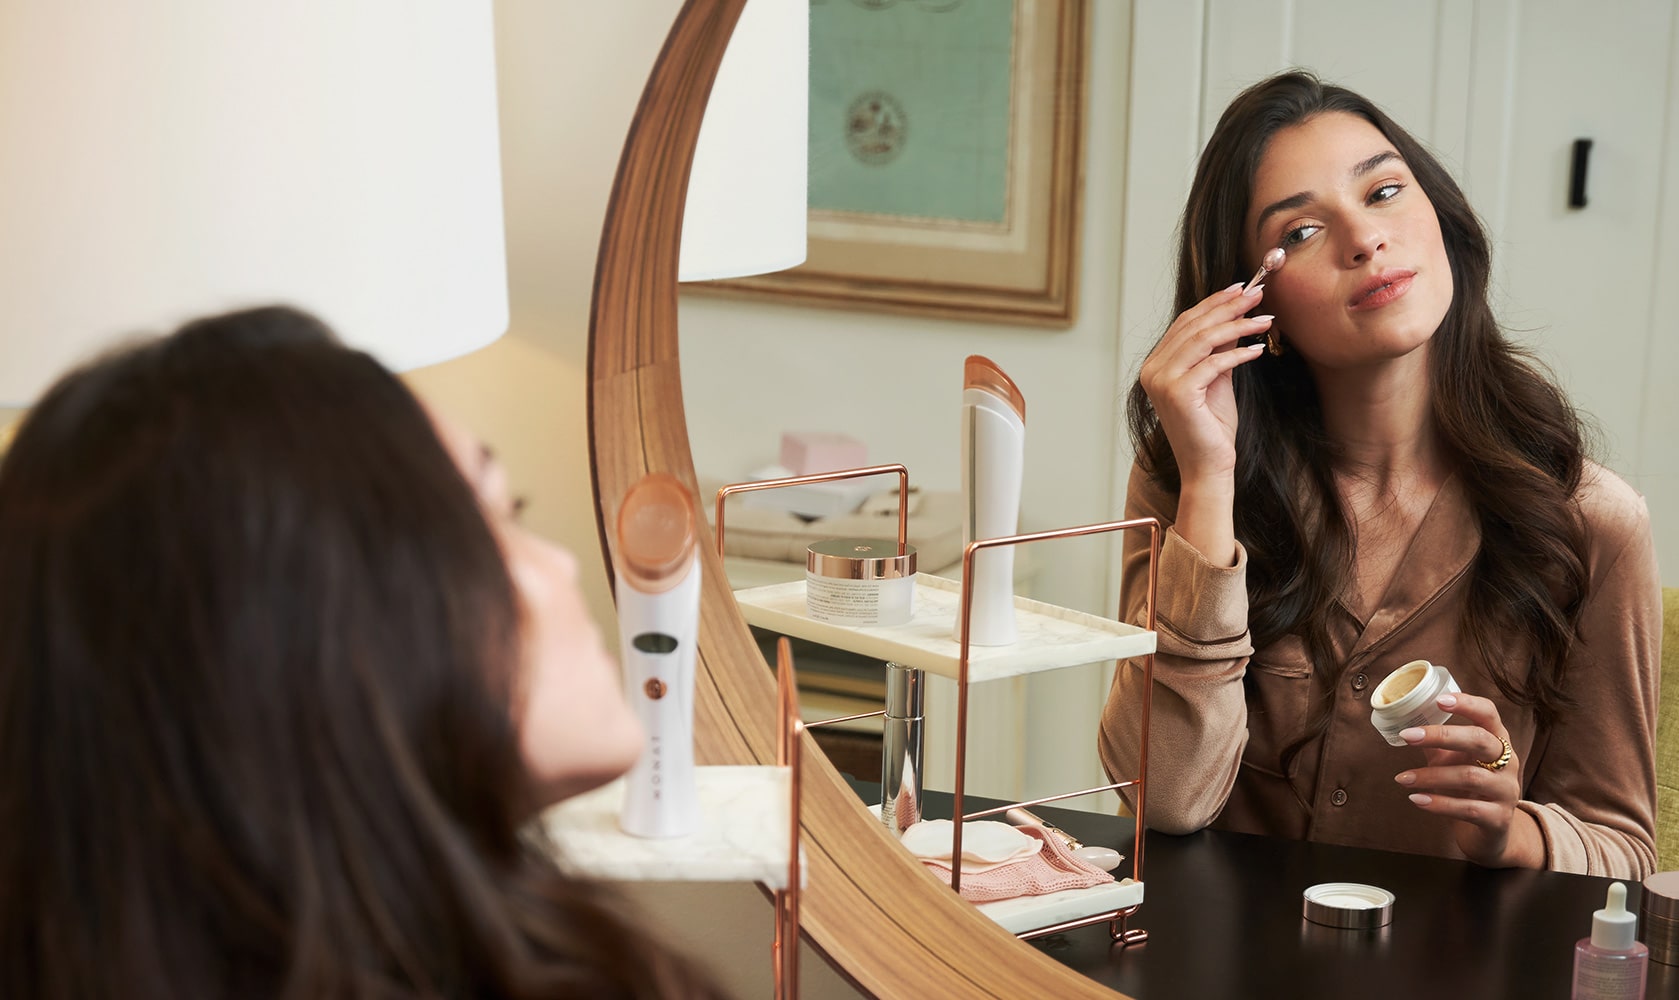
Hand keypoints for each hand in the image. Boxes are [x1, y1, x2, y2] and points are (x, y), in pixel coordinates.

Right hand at [1138, 282, 1271, 484]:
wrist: (1207, 466)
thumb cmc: (1211, 427)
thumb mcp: (1218, 378)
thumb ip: (1220, 348)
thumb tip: (1236, 314)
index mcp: (1156, 365)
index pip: (1185, 323)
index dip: (1213, 303)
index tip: (1241, 288)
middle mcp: (1153, 370)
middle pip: (1194, 326)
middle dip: (1229, 307)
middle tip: (1259, 293)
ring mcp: (1162, 381)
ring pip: (1203, 340)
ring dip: (1238, 325)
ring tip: (1265, 319)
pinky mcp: (1178, 393)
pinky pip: (1214, 363)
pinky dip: (1239, 353)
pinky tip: (1259, 349)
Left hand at [1393, 692, 1543, 868]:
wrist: (1491, 833)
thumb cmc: (1468, 789)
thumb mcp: (1454, 761)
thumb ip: (1436, 744)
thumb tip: (1404, 722)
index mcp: (1497, 741)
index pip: (1489, 714)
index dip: (1467, 704)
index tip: (1439, 700)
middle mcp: (1507, 763)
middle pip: (1480, 740)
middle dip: (1442, 736)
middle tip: (1407, 736)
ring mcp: (1506, 791)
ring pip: (1470, 776)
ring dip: (1430, 776)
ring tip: (1402, 778)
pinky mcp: (1499, 819)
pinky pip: (1468, 809)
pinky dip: (1439, 803)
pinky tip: (1416, 799)